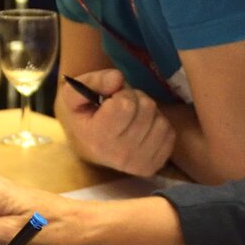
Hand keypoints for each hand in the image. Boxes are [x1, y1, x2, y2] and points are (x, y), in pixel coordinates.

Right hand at [58, 68, 174, 175]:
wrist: (88, 146)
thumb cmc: (84, 115)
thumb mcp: (75, 94)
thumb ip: (93, 81)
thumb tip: (117, 78)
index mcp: (97, 138)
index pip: (125, 104)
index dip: (121, 94)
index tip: (111, 99)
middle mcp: (119, 155)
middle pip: (146, 108)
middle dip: (136, 100)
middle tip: (123, 106)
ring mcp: (138, 165)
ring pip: (160, 121)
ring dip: (149, 114)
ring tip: (133, 118)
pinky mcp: (153, 166)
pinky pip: (169, 134)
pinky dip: (157, 126)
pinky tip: (143, 129)